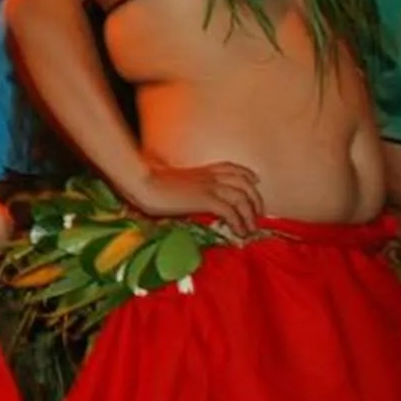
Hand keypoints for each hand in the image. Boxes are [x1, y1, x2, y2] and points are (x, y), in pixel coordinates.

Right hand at [124, 156, 261, 236]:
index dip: (247, 174)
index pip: (232, 168)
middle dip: (255, 200)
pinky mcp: (205, 199)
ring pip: (242, 198)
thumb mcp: (174, 183)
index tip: (255, 181)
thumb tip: (189, 198)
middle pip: (244, 183)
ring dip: (250, 215)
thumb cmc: (150, 183)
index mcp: (202, 171)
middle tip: (257, 215)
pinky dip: (238, 222)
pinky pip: (230, 211)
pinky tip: (238, 232)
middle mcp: (210, 177)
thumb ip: (187, 188)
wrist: (143, 183)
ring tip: (250, 229)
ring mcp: (209, 187)